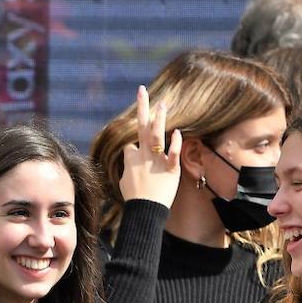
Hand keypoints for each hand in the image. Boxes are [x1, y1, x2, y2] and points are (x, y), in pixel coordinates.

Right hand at [118, 85, 181, 207]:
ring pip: (157, 137)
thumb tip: (128, 156)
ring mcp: (157, 162)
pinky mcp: (171, 170)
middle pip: (141, 128)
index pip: (131, 143)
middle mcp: (143, 156)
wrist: (144, 211)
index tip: (134, 150)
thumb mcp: (124, 181)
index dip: (133, 143)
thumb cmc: (134, 199)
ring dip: (159, 120)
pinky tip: (177, 132)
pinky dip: (175, 144)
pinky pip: (173, 155)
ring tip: (162, 104)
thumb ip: (128, 166)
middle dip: (142, 108)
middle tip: (142, 90)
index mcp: (130, 159)